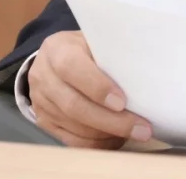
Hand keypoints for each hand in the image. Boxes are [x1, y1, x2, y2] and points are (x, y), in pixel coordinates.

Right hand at [27, 30, 153, 148]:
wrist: (53, 59)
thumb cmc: (84, 49)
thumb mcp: (94, 40)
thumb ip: (111, 54)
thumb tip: (144, 75)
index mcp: (57, 49)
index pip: (72, 68)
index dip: (97, 87)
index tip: (122, 102)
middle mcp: (43, 76)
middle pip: (75, 105)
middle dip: (111, 120)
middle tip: (140, 128)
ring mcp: (40, 102)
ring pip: (74, 126)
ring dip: (107, 134)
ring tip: (134, 133)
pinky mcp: (44, 122)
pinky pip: (71, 140)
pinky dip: (96, 143)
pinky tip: (116, 139)